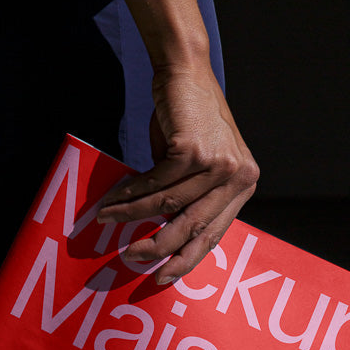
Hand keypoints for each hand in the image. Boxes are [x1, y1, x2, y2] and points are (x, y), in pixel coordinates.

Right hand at [97, 0, 258, 281]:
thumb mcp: (196, 163)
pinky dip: (128, 195)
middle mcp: (237, 176)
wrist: (185, 70)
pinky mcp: (194, 150)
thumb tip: (160, 233)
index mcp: (243, 184)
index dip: (187, 259)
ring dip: (131, 218)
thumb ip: (188, 196)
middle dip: (158, 250)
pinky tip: (111, 202)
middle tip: (131, 260)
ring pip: (167, 206)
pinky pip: (154, 184)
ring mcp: (218, 164)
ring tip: (107, 224)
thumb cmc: (187, 118)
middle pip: (193, 227)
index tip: (163, 278)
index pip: (214, 233)